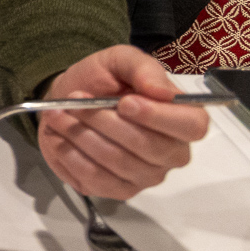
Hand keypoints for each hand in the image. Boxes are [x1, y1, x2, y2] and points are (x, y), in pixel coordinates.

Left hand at [39, 45, 208, 198]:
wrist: (67, 98)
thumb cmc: (101, 80)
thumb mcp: (120, 60)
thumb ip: (143, 68)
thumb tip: (161, 92)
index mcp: (182, 118)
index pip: (191, 127)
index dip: (158, 117)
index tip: (124, 103)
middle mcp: (172, 153)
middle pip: (149, 147)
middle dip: (105, 122)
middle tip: (76, 102)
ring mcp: (146, 176)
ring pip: (118, 161)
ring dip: (82, 135)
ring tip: (59, 114)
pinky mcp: (118, 190)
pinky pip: (95, 178)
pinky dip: (70, 154)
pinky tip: (58, 136)